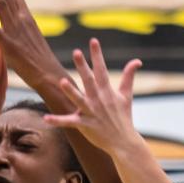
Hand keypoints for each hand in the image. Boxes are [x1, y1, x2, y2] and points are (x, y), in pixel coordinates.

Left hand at [43, 38, 143, 153]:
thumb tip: (137, 61)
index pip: (101, 69)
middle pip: (89, 81)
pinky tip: (45, 118)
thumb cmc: (124, 117)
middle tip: (76, 52)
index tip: (93, 41)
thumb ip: (129, 77)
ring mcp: (92, 113)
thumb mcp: (127, 96)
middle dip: (83, 66)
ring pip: (79, 100)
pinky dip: (57, 121)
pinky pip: (69, 122)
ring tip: (62, 81)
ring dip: (71, 91)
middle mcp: (99, 100)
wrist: (124, 142)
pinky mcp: (85, 126)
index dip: (97, 55)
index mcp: (107, 91)